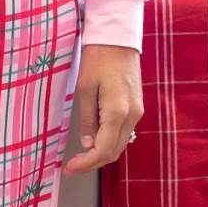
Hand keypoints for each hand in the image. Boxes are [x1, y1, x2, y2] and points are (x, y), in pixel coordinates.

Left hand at [63, 43, 143, 174]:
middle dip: (93, 162)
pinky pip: (124, 132)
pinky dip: (110, 141)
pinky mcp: (137, 106)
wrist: (117, 38)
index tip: (69, 169)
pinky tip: (94, 140)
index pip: (103, 149)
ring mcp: (138, 111)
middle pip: (114, 151)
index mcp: (117, 111)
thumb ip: (87, 119)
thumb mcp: (84, 89)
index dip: (86, 164)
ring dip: (101, 153)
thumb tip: (87, 144)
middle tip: (72, 166)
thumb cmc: (98, 58)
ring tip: (80, 156)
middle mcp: (132, 115)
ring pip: (121, 143)